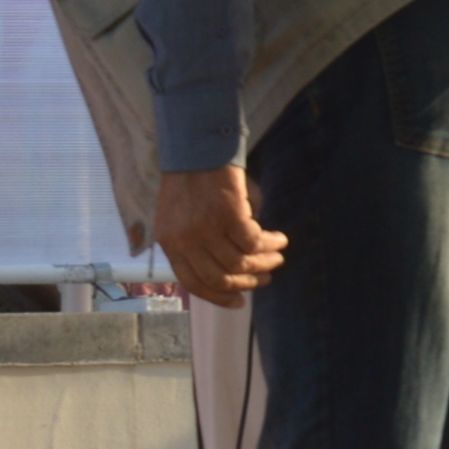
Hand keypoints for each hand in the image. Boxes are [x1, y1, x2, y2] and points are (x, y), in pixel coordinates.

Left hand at [153, 166, 285, 305]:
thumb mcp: (179, 218)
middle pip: (220, 277)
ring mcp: (205, 228)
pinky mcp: (227, 214)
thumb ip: (194, 245)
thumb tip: (231, 272)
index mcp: (169, 243)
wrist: (196, 146)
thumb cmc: (190, 180)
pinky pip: (254, 241)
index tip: (239, 302)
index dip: (219, 296)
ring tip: (276, 256)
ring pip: (240, 262)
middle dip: (247, 282)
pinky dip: (270, 243)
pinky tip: (279, 238)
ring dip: (263, 262)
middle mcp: (185, 239)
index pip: (194, 283)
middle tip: (265, 278)